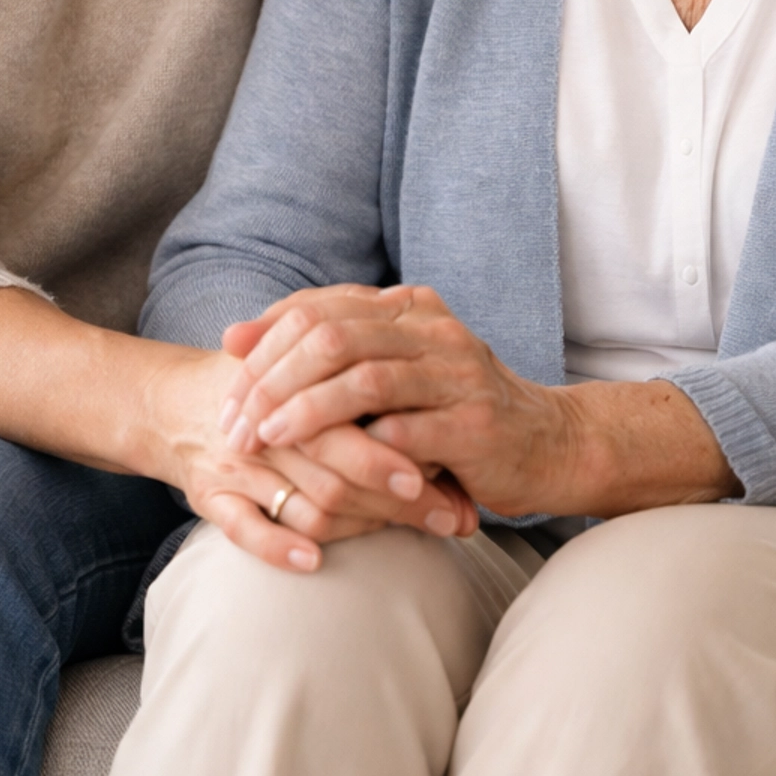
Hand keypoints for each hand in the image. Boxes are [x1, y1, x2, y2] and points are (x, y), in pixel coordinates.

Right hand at [0, 287, 473, 576]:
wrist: (166, 402)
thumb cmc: (256, 386)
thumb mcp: (298, 355)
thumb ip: (353, 343)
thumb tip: (415, 318)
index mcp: (296, 389)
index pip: (360, 418)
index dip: (410, 447)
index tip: (459, 472)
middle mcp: (271, 428)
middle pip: (344, 467)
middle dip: (404, 499)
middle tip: (456, 518)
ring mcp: (239, 466)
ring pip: (304, 500)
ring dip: (361, 527)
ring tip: (411, 540)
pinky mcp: (209, 498)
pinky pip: (240, 528)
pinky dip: (276, 545)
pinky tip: (313, 560)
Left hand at [220, 285, 575, 516]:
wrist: (549, 444)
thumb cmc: (454, 410)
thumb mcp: (395, 367)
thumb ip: (329, 350)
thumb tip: (237, 334)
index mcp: (408, 308)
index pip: (320, 307)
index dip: (267, 336)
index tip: (227, 370)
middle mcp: (433, 330)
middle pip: (332, 337)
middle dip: (272, 379)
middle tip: (236, 419)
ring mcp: (457, 374)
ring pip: (362, 378)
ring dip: (303, 410)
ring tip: (264, 438)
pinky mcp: (474, 425)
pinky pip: (403, 432)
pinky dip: (358, 448)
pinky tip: (324, 467)